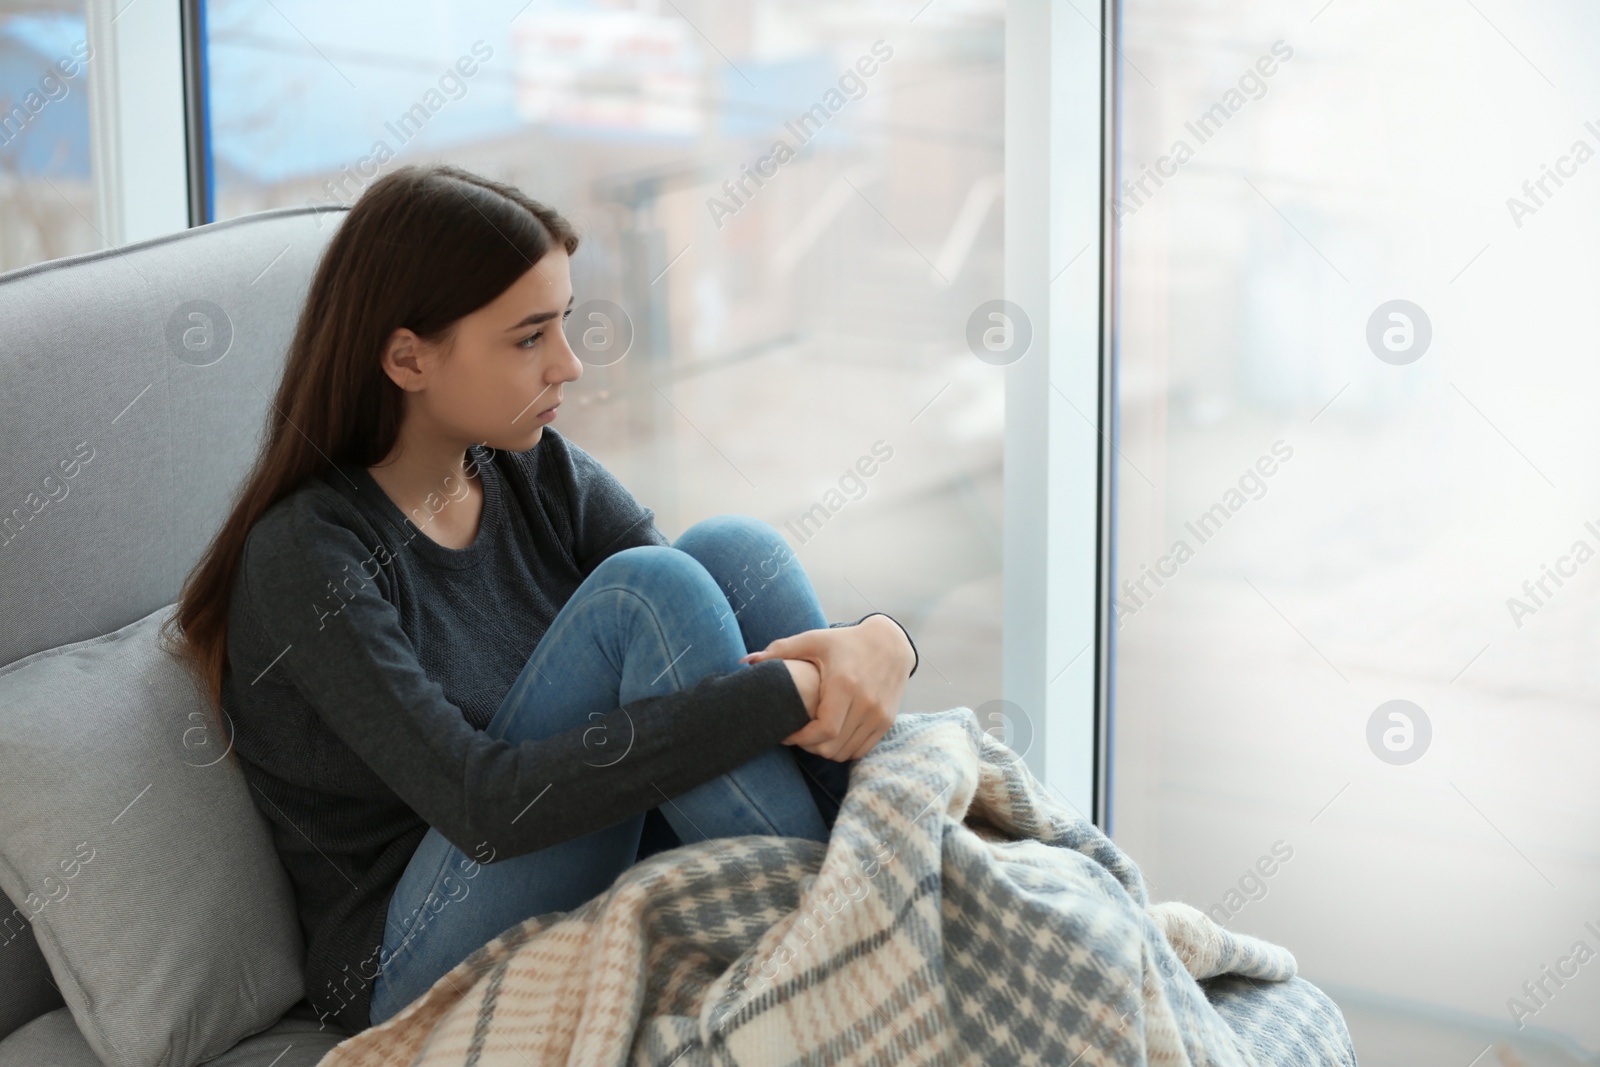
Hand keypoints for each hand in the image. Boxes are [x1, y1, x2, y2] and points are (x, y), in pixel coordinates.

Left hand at [742, 614, 914, 761]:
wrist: (890, 643)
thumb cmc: (845, 642)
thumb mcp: (813, 640)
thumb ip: (780, 651)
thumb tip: (744, 662)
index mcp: (845, 684)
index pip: (823, 730)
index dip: (800, 739)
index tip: (786, 733)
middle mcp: (866, 703)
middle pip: (832, 746)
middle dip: (808, 747)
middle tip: (796, 735)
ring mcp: (879, 715)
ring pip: (845, 752)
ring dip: (824, 750)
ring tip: (811, 736)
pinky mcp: (887, 722)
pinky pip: (860, 751)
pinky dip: (842, 750)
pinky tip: (831, 736)